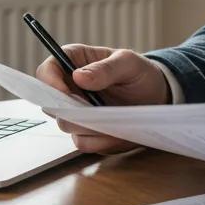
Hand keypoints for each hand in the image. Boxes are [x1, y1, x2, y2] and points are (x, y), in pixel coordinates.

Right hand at [35, 44, 171, 153]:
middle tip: (93, 110)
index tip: (65, 93)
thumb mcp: (129, 63)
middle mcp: (70, 88)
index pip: (48, 69)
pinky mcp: (87, 132)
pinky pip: (84, 142)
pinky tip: (118, 133)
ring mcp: (77, 112)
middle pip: (51, 102)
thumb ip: (106, 68)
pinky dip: (100, 140)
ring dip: (88, 126)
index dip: (49, 81)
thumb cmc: (140, 73)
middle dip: (70, 110)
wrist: (157, 97)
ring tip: (113, 120)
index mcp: (75, 62)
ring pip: (66, 125)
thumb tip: (78, 76)